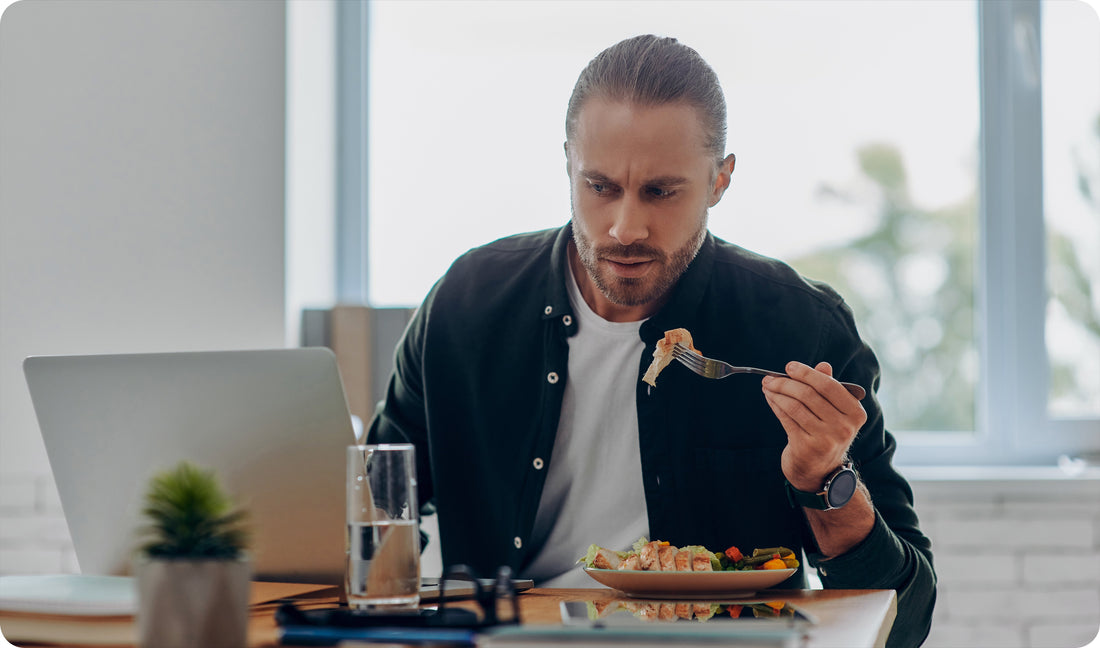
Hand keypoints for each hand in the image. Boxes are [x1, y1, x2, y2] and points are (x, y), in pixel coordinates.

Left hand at [762, 361, 866, 491]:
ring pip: (795, 406)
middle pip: (808, 394)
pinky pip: (786, 419)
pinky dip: (775, 406)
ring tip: (767, 387)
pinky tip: (770, 399)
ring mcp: (826, 439)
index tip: (789, 367)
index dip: (807, 373)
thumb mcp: (833, 412)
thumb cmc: (825, 434)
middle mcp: (844, 427)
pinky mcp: (807, 447)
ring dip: (776, 393)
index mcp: (855, 413)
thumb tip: (823, 365)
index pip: (829, 385)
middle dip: (785, 383)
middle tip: (770, 378)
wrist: (819, 471)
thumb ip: (829, 388)